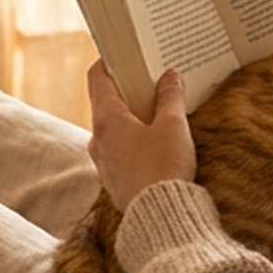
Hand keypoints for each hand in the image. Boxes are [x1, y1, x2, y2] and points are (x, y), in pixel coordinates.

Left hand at [86, 62, 196, 210]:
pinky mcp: (114, 181)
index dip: (110, 62)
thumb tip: (170, 77)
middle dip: (128, 90)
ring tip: (160, 112)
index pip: (98, 78)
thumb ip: (171, 97)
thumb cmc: (164, 168)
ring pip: (113, 129)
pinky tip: (157, 143)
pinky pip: (120, 151)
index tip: (126, 53)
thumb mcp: (174, 125)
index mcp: (107, 120)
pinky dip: (134, 140)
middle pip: (106, 103)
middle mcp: (98, 139)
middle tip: (152, 80)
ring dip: (132, 117)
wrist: (161, 218)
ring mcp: (103, 162)